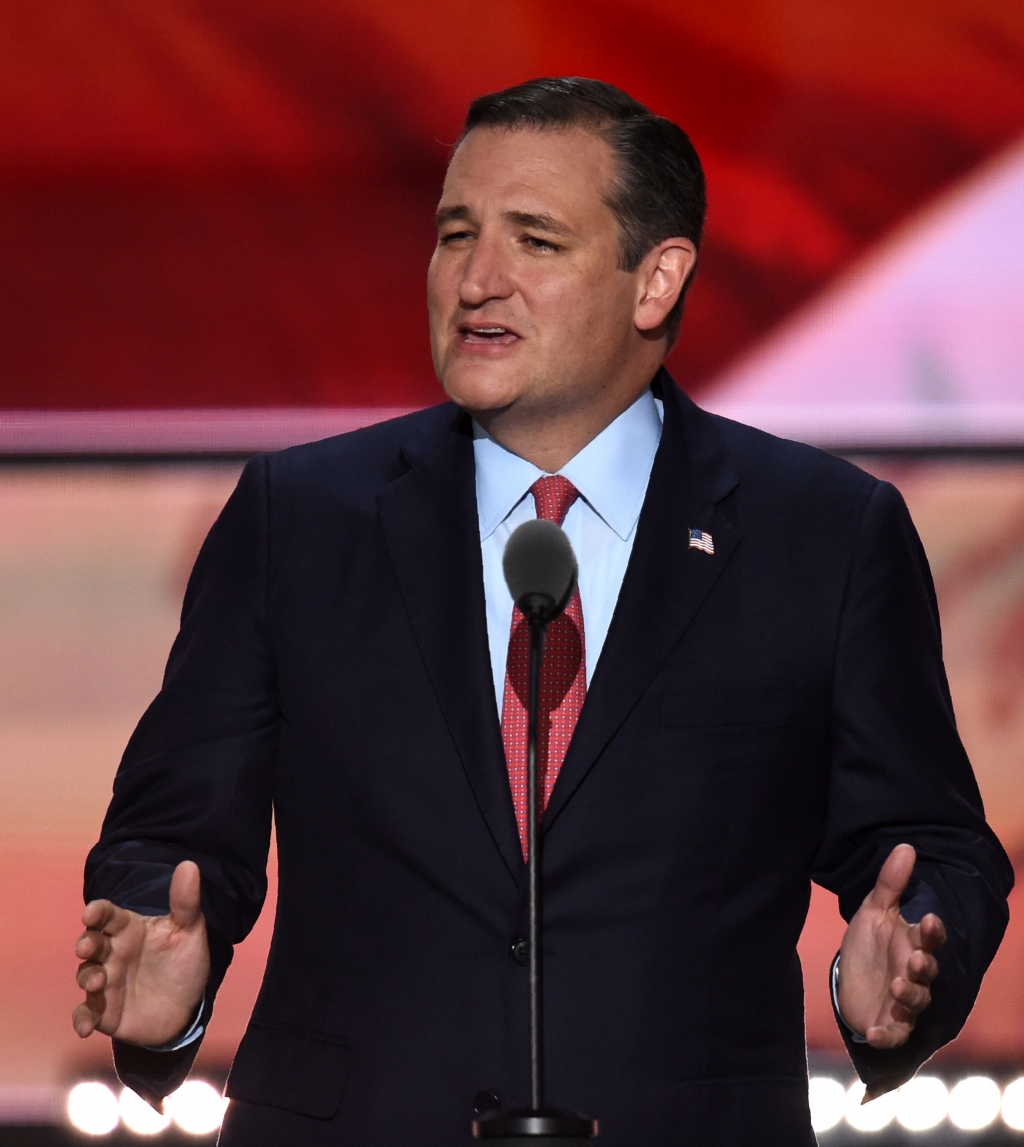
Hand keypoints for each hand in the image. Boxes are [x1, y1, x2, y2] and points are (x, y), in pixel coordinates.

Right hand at [72, 861, 209, 1046]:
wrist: (187, 1006)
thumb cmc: (183, 962)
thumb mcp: (190, 930)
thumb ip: (186, 902)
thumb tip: (189, 864)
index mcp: (129, 930)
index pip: (108, 915)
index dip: (98, 911)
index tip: (91, 912)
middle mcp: (113, 953)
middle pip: (92, 943)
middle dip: (86, 943)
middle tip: (88, 946)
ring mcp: (106, 983)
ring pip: (87, 975)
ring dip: (88, 978)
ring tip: (98, 983)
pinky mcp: (105, 1012)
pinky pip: (86, 1014)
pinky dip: (82, 1019)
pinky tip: (87, 1027)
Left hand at [837, 844, 945, 1076]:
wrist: (849, 981)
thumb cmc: (869, 945)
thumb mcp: (874, 911)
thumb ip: (889, 883)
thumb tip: (905, 846)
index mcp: (912, 944)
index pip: (930, 938)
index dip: (931, 931)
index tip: (928, 918)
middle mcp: (913, 974)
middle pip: (927, 972)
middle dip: (923, 967)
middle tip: (915, 959)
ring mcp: (902, 1001)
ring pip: (915, 1001)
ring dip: (909, 995)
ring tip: (896, 986)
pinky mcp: (889, 1024)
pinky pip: (892, 1033)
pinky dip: (885, 1034)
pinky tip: (874, 1033)